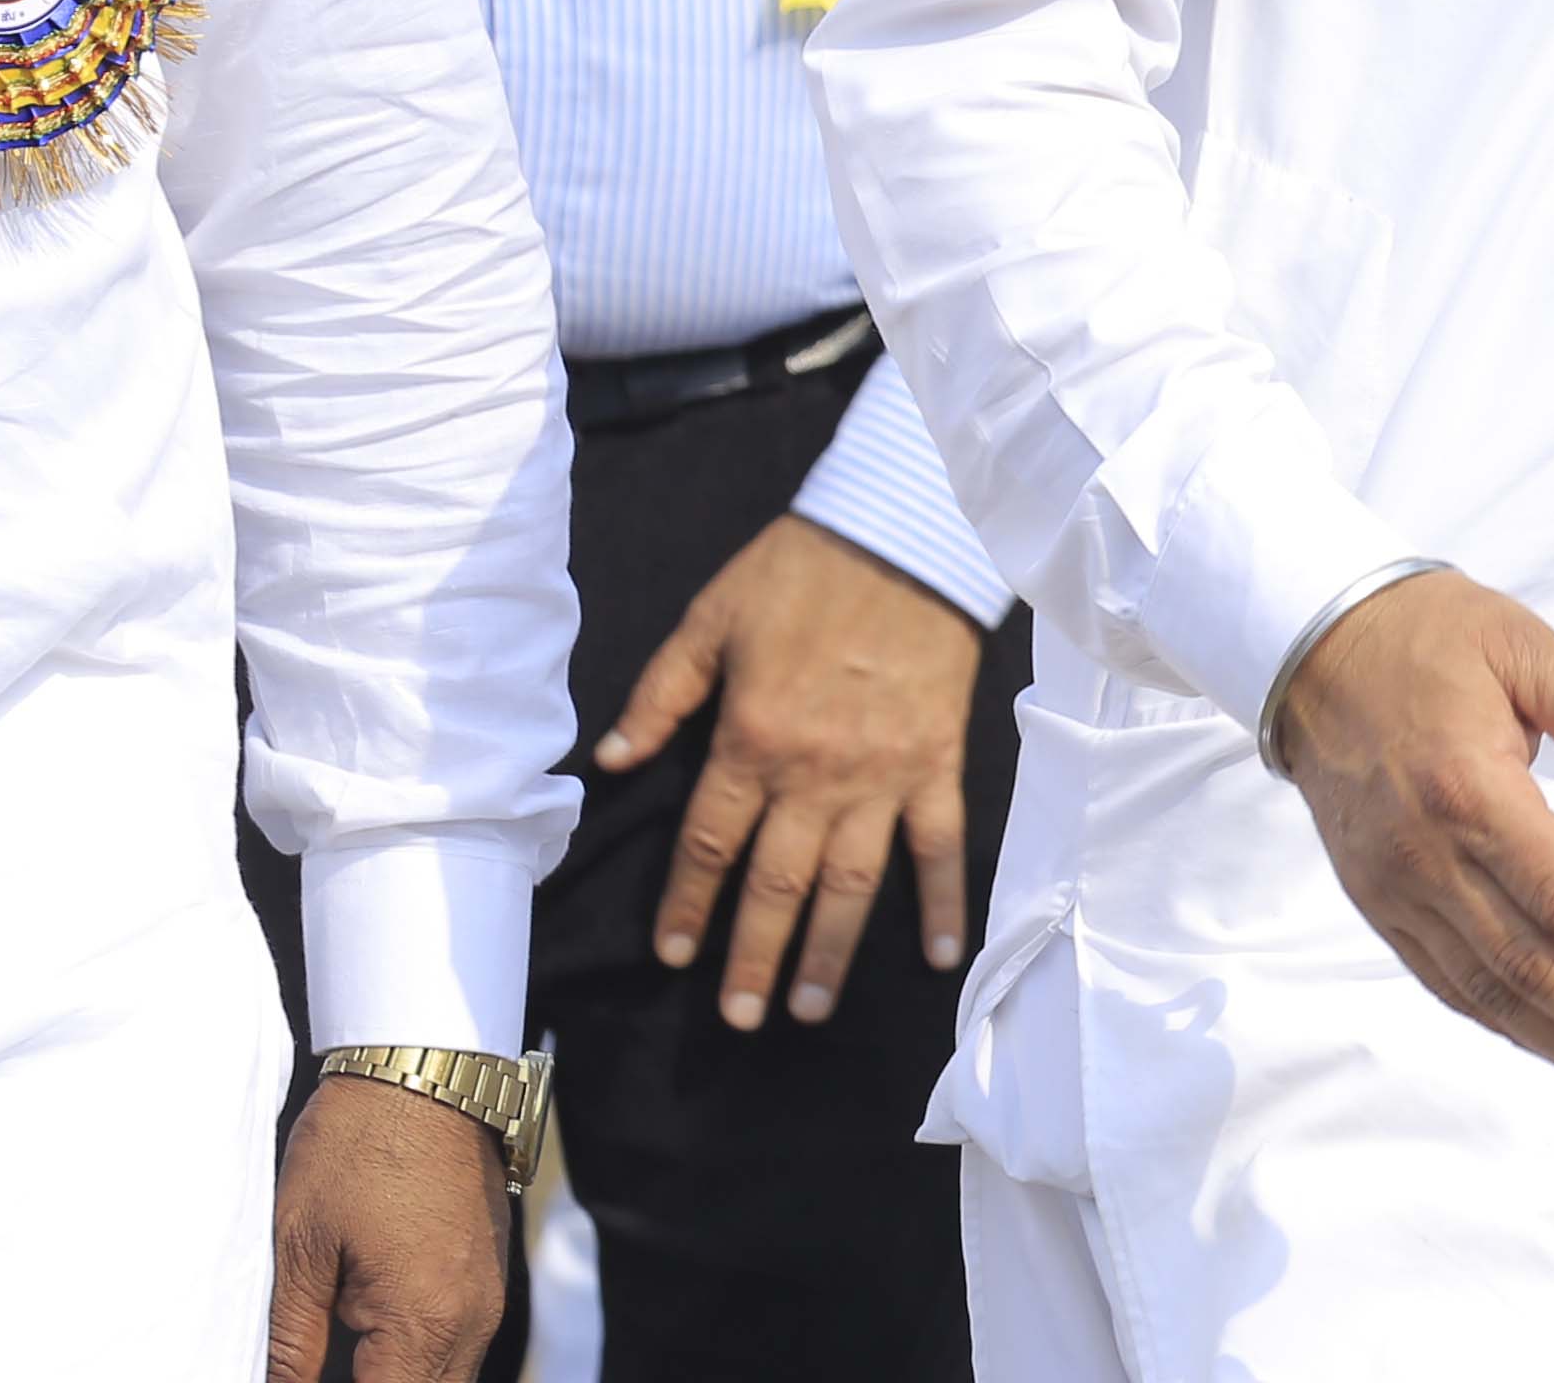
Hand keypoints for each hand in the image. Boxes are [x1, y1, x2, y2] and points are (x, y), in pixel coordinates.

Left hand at [263, 1074, 509, 1382]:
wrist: (424, 1069)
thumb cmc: (355, 1147)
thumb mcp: (300, 1249)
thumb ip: (290, 1344)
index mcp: (423, 1319)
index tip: (296, 1379)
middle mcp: (471, 1318)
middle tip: (314, 1363)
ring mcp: (488, 1296)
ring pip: (446, 1380)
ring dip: (396, 1377)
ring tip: (338, 1354)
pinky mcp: (489, 1273)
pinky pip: (457, 1346)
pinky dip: (415, 1359)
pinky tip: (369, 1342)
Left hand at [596, 511, 985, 1029]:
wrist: (907, 536)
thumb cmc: (801, 571)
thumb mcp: (710, 620)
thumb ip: (661, 696)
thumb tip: (611, 762)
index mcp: (751, 740)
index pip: (711, 842)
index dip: (689, 903)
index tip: (674, 954)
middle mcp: (814, 774)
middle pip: (777, 883)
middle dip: (754, 956)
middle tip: (740, 1018)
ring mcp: (882, 776)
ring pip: (852, 883)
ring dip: (829, 951)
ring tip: (808, 1007)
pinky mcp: (936, 763)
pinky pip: (939, 845)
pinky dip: (942, 901)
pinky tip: (942, 955)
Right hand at [1268, 569, 1553, 1112]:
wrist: (1312, 652)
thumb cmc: (1431, 640)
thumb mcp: (1521, 644)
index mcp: (1468, 790)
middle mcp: (1426, 856)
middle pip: (1528, 963)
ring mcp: (1396, 890)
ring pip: (1488, 991)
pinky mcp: (1380, 904)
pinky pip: (1448, 981)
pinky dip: (1507, 1025)